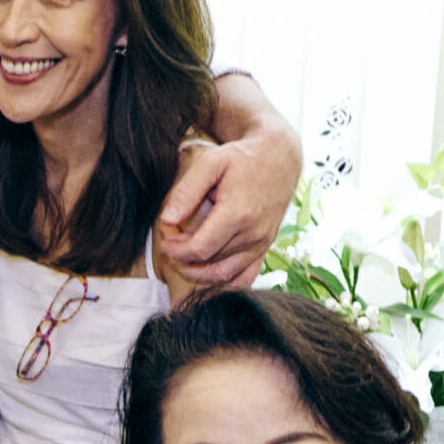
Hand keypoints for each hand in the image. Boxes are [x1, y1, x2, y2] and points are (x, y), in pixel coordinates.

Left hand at [154, 134, 297, 288]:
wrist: (279, 159)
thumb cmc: (242, 159)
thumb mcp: (211, 163)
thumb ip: (186, 191)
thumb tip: (167, 219)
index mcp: (238, 214)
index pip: (200, 249)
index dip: (176, 250)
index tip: (165, 239)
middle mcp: (253, 234)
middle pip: (209, 263)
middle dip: (183, 259)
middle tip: (171, 243)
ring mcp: (261, 244)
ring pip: (224, 275)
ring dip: (198, 273)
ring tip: (182, 258)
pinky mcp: (264, 248)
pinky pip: (244, 279)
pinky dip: (223, 285)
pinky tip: (206, 276)